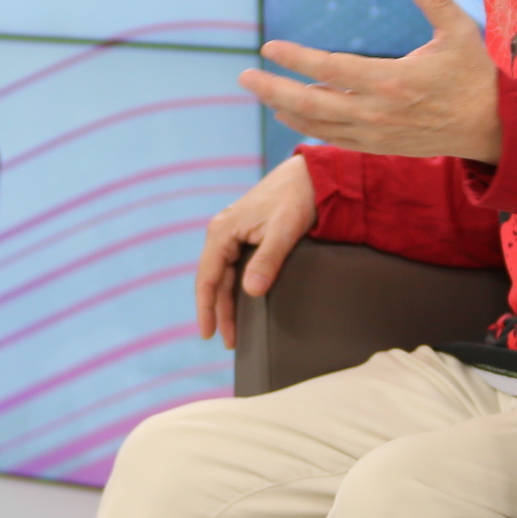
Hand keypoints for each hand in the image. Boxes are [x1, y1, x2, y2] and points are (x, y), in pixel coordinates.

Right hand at [194, 156, 317, 347]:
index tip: (208, 335)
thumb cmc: (295, 199)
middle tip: (229, 342)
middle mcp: (221, 232)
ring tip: (235, 330)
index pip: (207, 278)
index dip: (206, 308)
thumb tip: (251, 292)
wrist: (309, 176)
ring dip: (227, 302)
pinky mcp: (244, 234)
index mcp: (222, 231)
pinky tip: (242, 302)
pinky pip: (233, 266)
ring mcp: (232, 233)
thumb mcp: (283, 231)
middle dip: (219, 312)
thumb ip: (267, 260)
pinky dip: (235, 287)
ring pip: (223, 275)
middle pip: (213, 280)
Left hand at [238, 0, 501, 162]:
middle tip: (243, 77)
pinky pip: (334, 138)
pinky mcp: (379, 147)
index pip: (331, 69)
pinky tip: (290, 115)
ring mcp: (376, 134)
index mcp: (392, 81)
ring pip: (319, 125)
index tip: (268, 47)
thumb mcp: (459, 33)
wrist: (491, 128)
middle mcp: (377, 112)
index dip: (296, 58)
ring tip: (262, 94)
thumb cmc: (474, 76)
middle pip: (312, 103)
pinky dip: (308, 127)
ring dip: (285, 109)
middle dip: (273, 90)